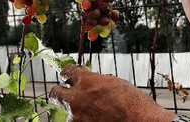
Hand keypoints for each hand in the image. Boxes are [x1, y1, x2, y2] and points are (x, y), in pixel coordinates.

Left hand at [48, 65, 175, 121]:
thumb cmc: (134, 104)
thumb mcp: (115, 83)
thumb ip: (97, 81)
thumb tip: (89, 80)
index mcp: (87, 81)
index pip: (67, 72)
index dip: (68, 74)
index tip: (68, 76)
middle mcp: (77, 99)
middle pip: (55, 93)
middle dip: (60, 92)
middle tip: (64, 93)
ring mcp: (77, 118)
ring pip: (67, 113)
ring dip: (75, 112)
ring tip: (91, 112)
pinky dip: (83, 121)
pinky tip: (96, 119)